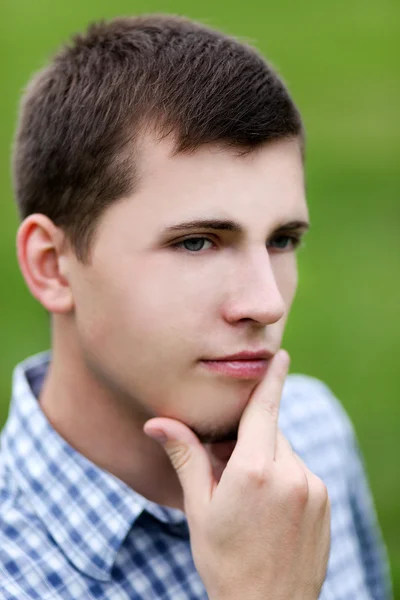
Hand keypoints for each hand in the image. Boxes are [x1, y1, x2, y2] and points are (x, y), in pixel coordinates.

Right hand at [144, 350, 330, 599]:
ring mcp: (312, 488)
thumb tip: (155, 423)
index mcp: (254, 470)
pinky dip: (285, 476)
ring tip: (248, 496)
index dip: (272, 378)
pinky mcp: (323, 501)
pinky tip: (270, 508)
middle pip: (269, 432)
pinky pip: (301, 472)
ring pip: (285, 452)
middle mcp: (290, 473)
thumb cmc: (224, 560)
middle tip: (227, 465)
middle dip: (250, 437)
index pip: (264, 409)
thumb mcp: (200, 508)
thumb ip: (186, 457)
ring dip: (267, 458)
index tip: (281, 355)